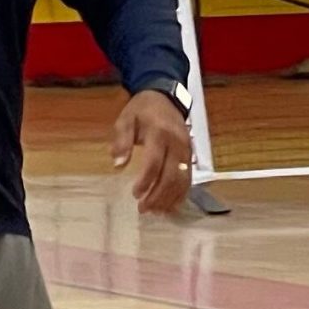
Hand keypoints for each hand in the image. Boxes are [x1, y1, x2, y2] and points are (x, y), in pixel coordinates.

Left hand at [112, 88, 192, 215]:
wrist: (165, 97)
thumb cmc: (142, 110)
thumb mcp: (125, 119)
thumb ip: (121, 141)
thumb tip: (118, 165)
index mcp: (160, 133)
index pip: (155, 163)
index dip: (146, 181)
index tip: (135, 194)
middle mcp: (177, 143)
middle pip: (171, 176)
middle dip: (158, 196)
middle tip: (143, 209)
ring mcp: (186, 150)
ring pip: (182, 181)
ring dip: (169, 199)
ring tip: (155, 211)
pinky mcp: (190, 155)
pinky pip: (189, 179)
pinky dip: (180, 194)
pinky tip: (171, 206)